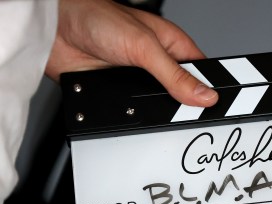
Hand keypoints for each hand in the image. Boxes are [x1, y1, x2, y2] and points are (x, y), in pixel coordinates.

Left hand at [45, 0, 217, 106]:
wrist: (54, 30)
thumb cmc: (96, 17)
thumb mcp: (145, 47)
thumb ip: (174, 75)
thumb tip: (203, 95)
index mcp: (171, 45)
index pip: (200, 73)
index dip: (209, 90)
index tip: (217, 107)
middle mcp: (156, 64)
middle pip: (180, 94)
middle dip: (184, 106)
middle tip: (191, 118)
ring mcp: (137, 81)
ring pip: (156, 107)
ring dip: (155, 112)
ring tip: (162, 118)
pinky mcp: (117, 95)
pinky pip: (132, 114)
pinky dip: (133, 118)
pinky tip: (135, 117)